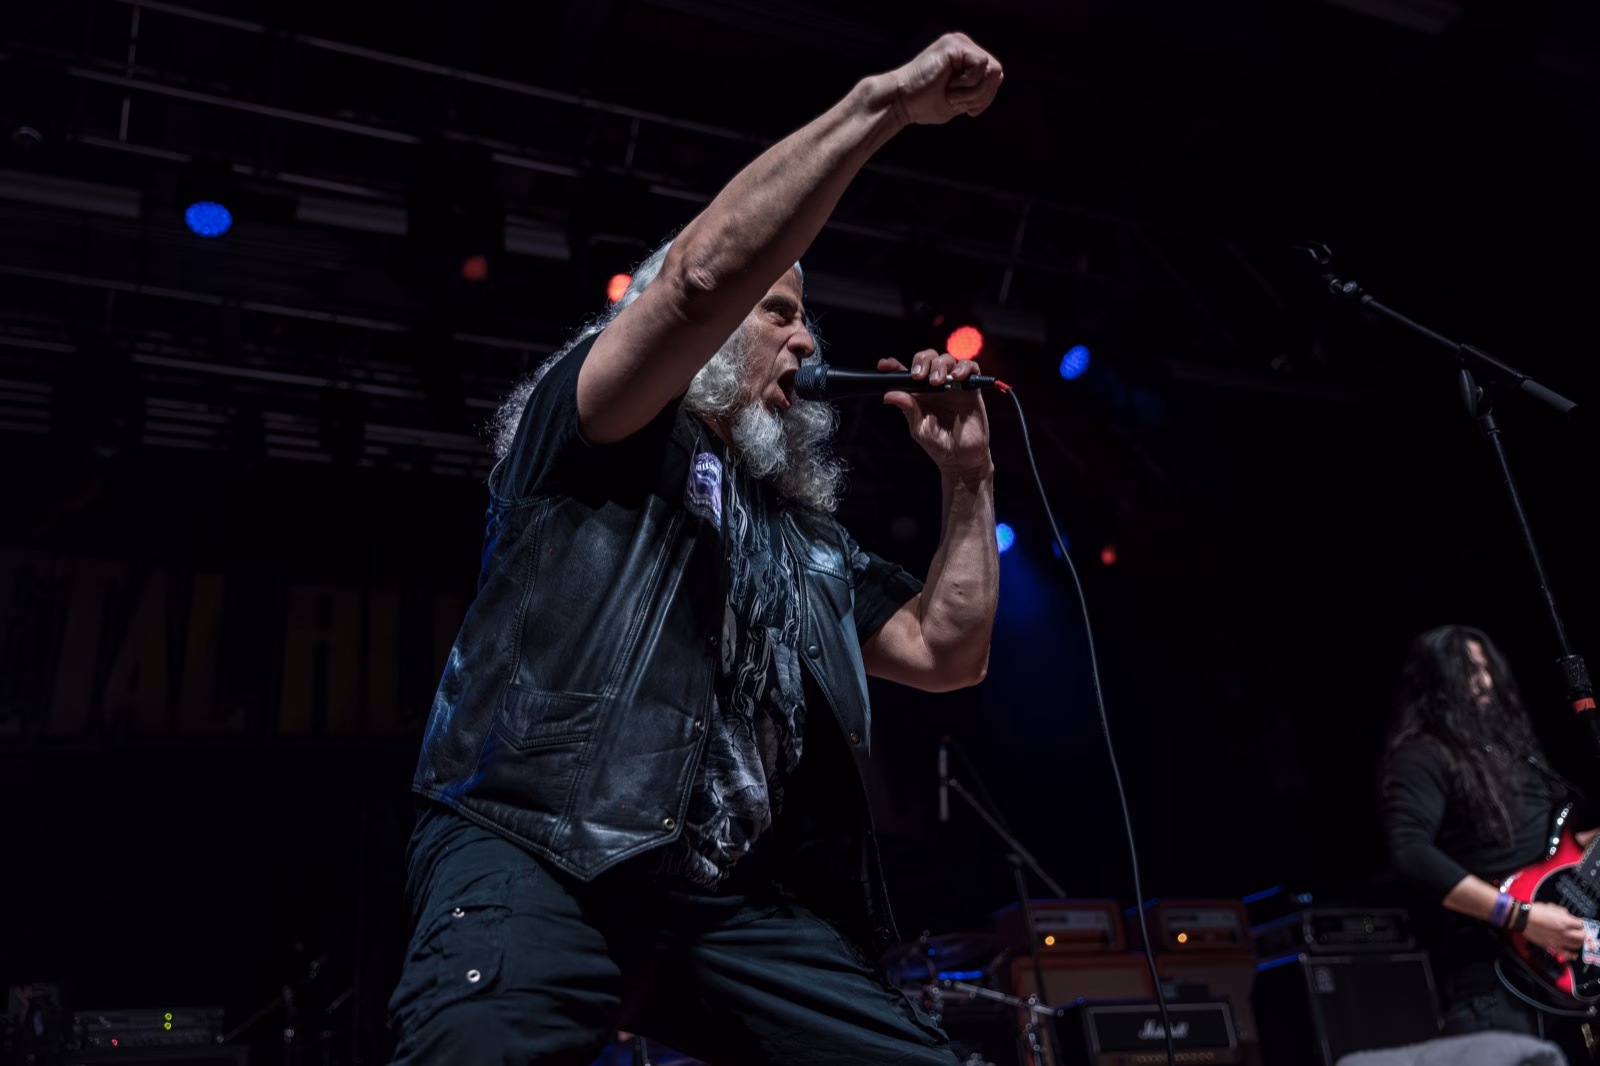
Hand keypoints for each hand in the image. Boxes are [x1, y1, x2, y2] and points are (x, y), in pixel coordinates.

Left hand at [880, 351, 991, 476]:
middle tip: (918, 375)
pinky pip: (970, 367)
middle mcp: (934, 385)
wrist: (962, 457)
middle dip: (922, 361)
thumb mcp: (919, 428)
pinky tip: (957, 377)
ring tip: (938, 382)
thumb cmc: (938, 444)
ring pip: (947, 360)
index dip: (894, 366)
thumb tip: (889, 395)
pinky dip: (964, 367)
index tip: (884, 365)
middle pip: (927, 358)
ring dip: (940, 365)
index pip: (904, 373)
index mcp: (918, 393)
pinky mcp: (971, 388)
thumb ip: (908, 409)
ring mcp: (953, 385)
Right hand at [882, 33, 1002, 126]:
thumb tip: (1000, 76)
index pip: (994, 76)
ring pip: (991, 70)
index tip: (968, 110)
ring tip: (950, 95)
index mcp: (964, 59)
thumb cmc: (923, 105)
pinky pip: (981, 66)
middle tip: (956, 102)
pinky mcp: (954, 44)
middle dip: (981, 96)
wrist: (900, 102)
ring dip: (973, 92)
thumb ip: (978, 89)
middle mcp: (963, 47)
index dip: (986, 97)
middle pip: (996, 72)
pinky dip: (968, 84)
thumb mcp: (959, 100)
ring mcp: (959, 43)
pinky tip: (949, 86)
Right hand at [1522, 901, 1586, 960]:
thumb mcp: (1552, 907)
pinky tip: (1573, 954)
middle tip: (1578, 931)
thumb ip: (1564, 913)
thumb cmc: (1536, 911)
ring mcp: (1559, 941)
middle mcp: (1565, 932)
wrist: (1524, 918)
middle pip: (1582, 936)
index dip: (1579, 923)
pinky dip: (1572, 955)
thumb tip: (1569, 917)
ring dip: (1578, 942)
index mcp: (1565, 921)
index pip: (1581, 924)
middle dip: (1581, 933)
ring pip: (1576, 945)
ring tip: (1575, 940)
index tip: (1576, 923)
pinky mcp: (1552, 946)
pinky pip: (1566, 954)